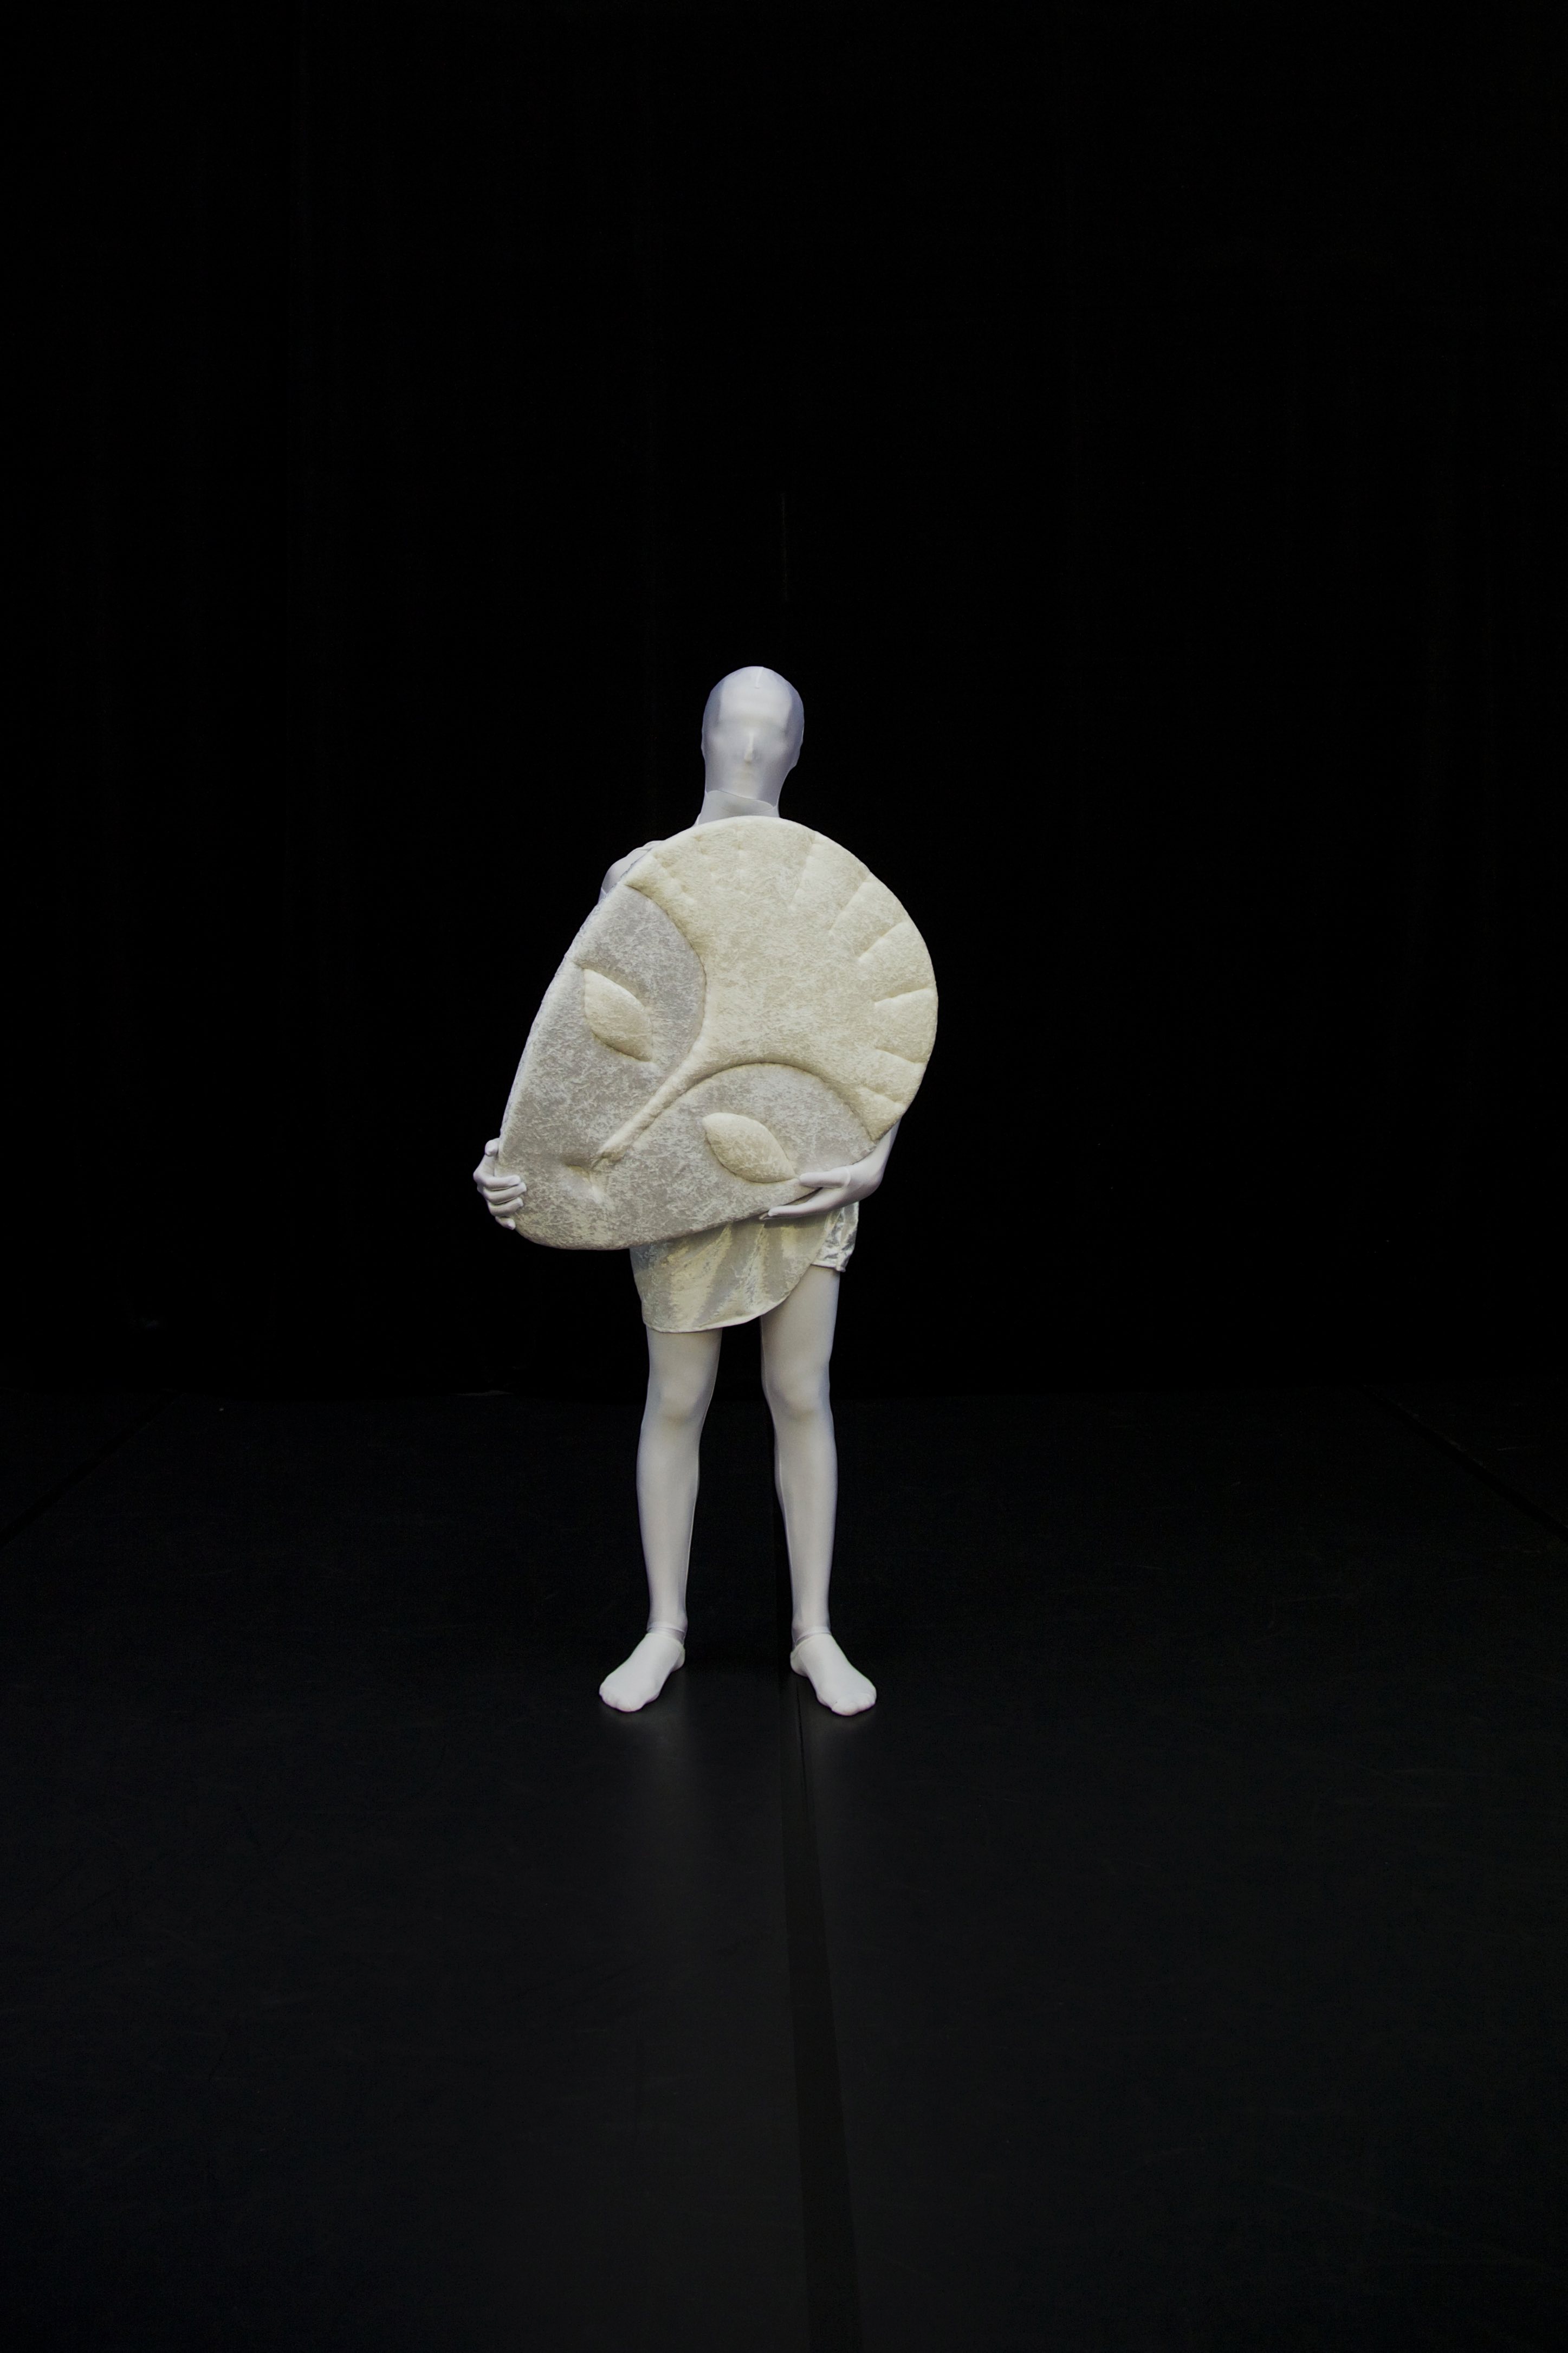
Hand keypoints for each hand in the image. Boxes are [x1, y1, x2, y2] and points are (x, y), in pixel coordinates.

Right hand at [473, 1139, 525, 1229]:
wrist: (511, 1162)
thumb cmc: (504, 1152)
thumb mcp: (499, 1145)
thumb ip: (493, 1145)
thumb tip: (491, 1151)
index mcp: (480, 1175)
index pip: (489, 1183)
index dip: (503, 1183)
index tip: (518, 1178)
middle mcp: (482, 1190)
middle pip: (492, 1197)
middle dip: (509, 1194)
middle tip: (524, 1187)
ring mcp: (489, 1200)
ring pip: (494, 1210)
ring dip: (508, 1208)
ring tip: (522, 1201)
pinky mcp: (497, 1207)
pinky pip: (498, 1219)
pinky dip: (505, 1223)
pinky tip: (514, 1225)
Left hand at [762, 1121, 899, 1223]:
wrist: (872, 1177)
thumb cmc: (857, 1175)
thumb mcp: (841, 1175)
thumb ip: (821, 1178)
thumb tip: (799, 1180)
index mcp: (823, 1204)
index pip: (798, 1210)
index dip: (782, 1212)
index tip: (766, 1213)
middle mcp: (821, 1205)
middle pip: (795, 1212)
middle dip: (778, 1215)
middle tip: (757, 1217)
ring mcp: (822, 1201)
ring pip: (799, 1208)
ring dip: (784, 1209)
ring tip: (767, 1211)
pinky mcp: (824, 1195)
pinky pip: (804, 1201)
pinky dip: (793, 1202)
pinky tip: (787, 1198)